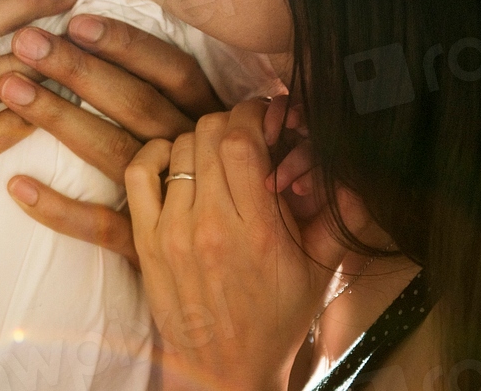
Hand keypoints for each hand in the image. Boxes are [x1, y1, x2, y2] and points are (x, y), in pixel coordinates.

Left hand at [0, 16, 218, 259]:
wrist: (254, 293)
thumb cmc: (234, 196)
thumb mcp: (229, 138)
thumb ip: (188, 94)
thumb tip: (137, 36)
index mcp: (211, 121)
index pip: (173, 71)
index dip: (127, 46)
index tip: (77, 21)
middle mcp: (194, 154)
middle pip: (136, 104)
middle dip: (78, 68)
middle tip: (26, 41)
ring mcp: (174, 202)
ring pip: (115, 153)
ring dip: (61, 119)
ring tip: (10, 89)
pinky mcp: (151, 248)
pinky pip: (103, 227)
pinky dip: (60, 210)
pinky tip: (17, 186)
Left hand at [126, 96, 369, 390]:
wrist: (225, 369)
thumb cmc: (277, 317)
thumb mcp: (321, 268)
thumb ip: (337, 212)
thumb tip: (342, 161)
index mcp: (260, 232)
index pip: (243, 142)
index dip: (253, 114)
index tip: (264, 115)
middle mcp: (212, 227)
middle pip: (209, 135)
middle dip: (231, 122)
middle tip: (245, 134)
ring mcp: (173, 233)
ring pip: (178, 148)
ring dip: (199, 141)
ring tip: (217, 157)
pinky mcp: (146, 241)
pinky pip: (138, 172)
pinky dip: (154, 154)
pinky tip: (174, 161)